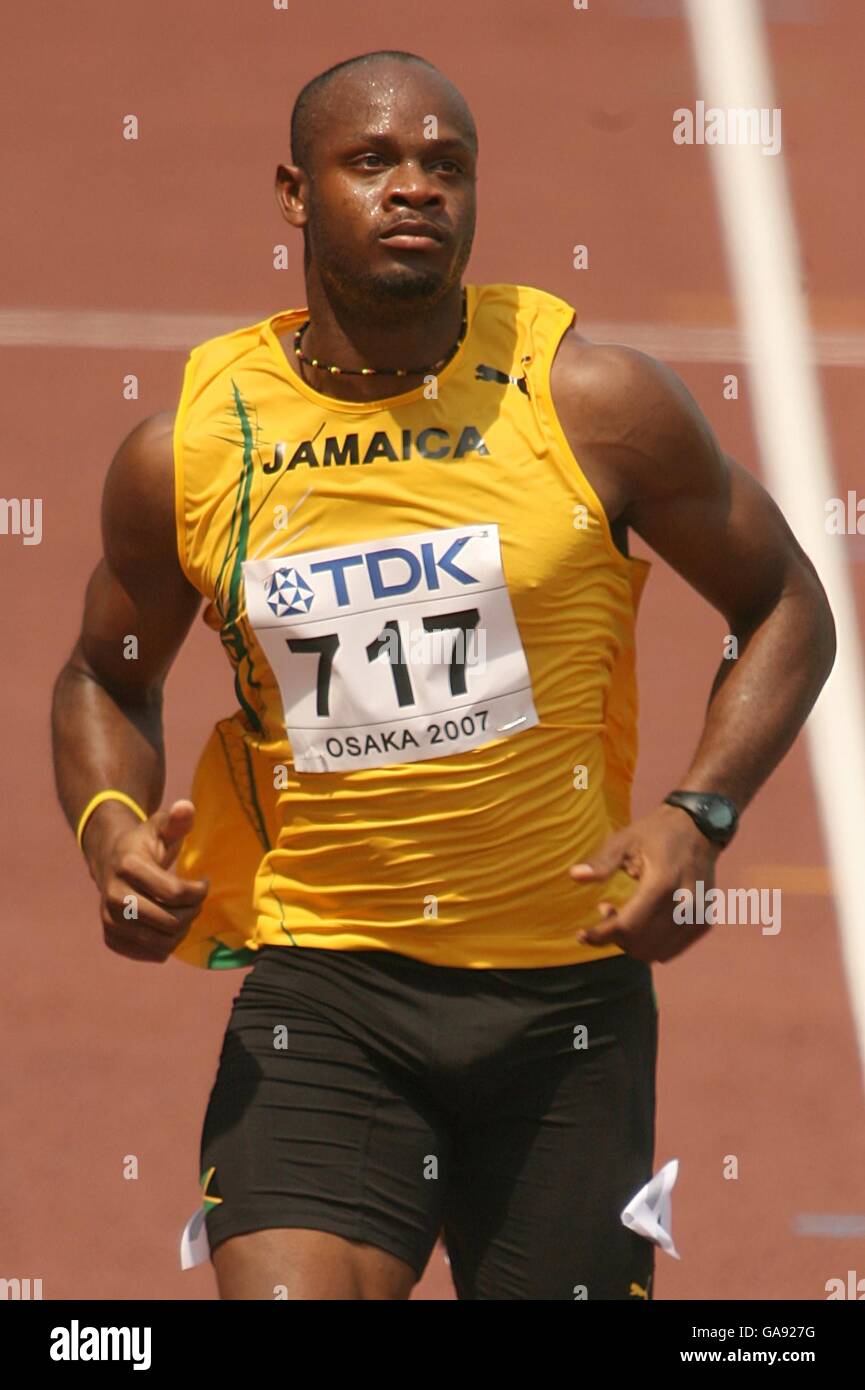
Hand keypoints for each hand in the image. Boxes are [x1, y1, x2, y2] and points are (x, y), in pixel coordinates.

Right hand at [85, 798, 209, 962]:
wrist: (110, 860)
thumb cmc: (144, 843)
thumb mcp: (160, 827)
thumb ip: (176, 820)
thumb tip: (186, 807)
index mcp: (128, 866)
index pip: (174, 892)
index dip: (199, 891)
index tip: (204, 882)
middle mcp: (113, 896)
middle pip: (169, 921)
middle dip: (192, 913)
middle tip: (196, 901)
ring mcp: (109, 919)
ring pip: (161, 943)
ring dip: (182, 931)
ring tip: (186, 914)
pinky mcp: (111, 937)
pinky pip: (149, 954)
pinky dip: (167, 946)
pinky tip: (170, 927)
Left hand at [568, 803, 721, 962]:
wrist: (700, 829)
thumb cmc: (657, 834)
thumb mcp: (625, 840)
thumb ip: (602, 862)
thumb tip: (574, 875)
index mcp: (662, 883)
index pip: (628, 926)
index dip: (600, 935)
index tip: (581, 935)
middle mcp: (684, 905)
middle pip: (639, 943)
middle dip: (615, 937)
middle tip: (605, 911)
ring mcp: (697, 917)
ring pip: (654, 952)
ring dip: (632, 942)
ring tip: (622, 914)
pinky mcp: (703, 924)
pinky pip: (669, 951)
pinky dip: (650, 944)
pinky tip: (642, 921)